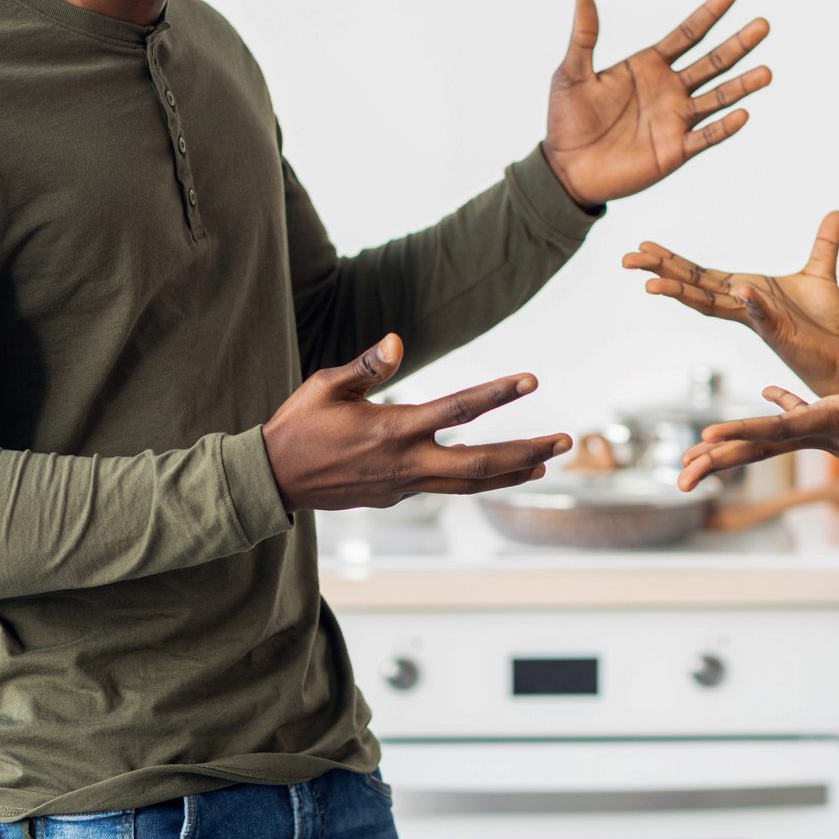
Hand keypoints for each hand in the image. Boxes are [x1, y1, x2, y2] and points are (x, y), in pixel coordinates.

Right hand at [262, 334, 570, 511]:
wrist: (271, 481)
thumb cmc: (297, 426)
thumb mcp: (325, 386)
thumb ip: (366, 366)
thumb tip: (397, 342)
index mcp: (391, 430)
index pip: (457, 410)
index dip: (497, 394)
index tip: (531, 380)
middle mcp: (405, 463)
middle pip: (482, 462)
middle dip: (527, 451)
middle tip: (566, 441)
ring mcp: (404, 486)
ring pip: (470, 484)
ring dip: (511, 472)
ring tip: (544, 464)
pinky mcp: (396, 497)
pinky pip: (447, 489)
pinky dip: (477, 482)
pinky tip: (495, 472)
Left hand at [542, 0, 772, 207]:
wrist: (566, 169)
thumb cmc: (567, 120)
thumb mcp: (572, 73)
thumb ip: (584, 37)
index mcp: (648, 66)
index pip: (687, 34)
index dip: (709, 13)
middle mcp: (669, 89)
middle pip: (712, 62)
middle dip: (737, 44)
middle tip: (763, 24)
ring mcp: (676, 119)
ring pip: (718, 97)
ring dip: (742, 85)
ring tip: (766, 72)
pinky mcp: (676, 150)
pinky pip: (706, 136)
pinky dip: (724, 127)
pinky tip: (743, 113)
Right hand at [623, 211, 838, 398]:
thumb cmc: (824, 323)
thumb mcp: (821, 272)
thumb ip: (824, 243)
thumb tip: (836, 212)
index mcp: (746, 290)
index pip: (702, 273)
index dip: (673, 260)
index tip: (646, 245)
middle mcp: (743, 306)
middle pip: (694, 285)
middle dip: (661, 271)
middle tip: (629, 259)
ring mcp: (757, 320)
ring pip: (712, 305)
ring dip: (683, 293)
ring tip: (653, 284)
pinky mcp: (779, 333)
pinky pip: (761, 315)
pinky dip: (750, 303)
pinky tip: (739, 290)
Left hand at [677, 334, 838, 516]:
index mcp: (829, 423)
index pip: (778, 428)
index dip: (743, 429)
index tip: (708, 434)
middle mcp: (817, 434)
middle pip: (758, 448)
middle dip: (719, 462)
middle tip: (679, 478)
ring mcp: (822, 435)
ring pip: (766, 440)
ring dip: (730, 448)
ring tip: (692, 459)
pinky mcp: (832, 430)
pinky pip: (795, 419)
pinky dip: (777, 409)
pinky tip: (765, 395)